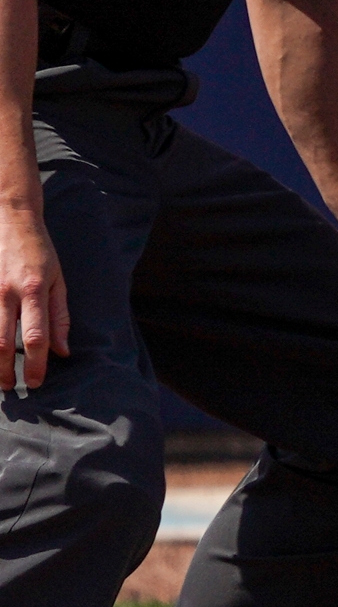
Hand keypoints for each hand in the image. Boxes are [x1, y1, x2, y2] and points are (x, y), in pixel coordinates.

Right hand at [0, 196, 66, 393]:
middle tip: (10, 388)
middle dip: (4, 371)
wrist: (10, 218)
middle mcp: (5, 292)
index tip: (36, 383)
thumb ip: (60, 317)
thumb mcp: (58, 280)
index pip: (34, 337)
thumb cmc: (39, 252)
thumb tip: (62, 352)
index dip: (34, 365)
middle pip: (0, 342)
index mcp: (33, 291)